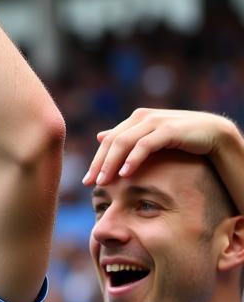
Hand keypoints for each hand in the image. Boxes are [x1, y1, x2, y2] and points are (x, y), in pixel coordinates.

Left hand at [83, 108, 238, 186]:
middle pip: (112, 142)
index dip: (96, 160)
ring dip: (111, 163)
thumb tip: (100, 136)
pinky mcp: (168, 129)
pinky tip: (125, 174)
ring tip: (103, 182)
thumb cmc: (181, 139)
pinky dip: (132, 160)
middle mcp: (141, 117)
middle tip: (90, 184)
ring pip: (124, 143)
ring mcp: (154, 121)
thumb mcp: (150, 138)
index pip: (109, 141)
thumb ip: (127, 138)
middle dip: (99, 164)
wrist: (214, 133)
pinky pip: (144, 145)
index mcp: (135, 120)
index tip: (86, 181)